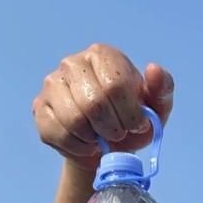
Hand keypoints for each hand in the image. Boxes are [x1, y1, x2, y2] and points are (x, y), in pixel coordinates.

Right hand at [32, 44, 173, 175]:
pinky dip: (79, 147)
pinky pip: (59, 135)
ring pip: (74, 121)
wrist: (104, 143)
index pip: (115, 85)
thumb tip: (154, 70)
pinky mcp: (40, 109)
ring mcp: (52, 84)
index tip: (137, 125)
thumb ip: (162, 88)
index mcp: (102, 55)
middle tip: (118, 135)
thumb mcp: (155, 107)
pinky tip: (87, 144)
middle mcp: (72, 63)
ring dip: (95, 139)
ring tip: (102, 138)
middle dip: (113, 129)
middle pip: (94, 103)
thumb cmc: (130, 120)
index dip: (130, 114)